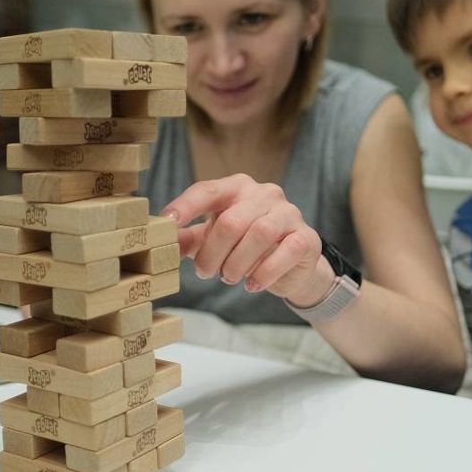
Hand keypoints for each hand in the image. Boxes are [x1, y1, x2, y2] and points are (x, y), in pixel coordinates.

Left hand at [161, 174, 333, 305]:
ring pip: (258, 235)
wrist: (292, 264)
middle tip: (205, 272)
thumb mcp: (214, 240)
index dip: (185, 207)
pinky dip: (263, 273)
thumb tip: (165, 242)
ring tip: (229, 277)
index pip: (207, 191)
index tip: (167, 224)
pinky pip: (285, 253)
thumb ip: (191, 239)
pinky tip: (252, 284)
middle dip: (213, 253)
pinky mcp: (306, 237)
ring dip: (237, 264)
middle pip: (231, 221)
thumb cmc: (247, 246)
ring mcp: (289, 213)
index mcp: (237, 187)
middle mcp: (265, 194)